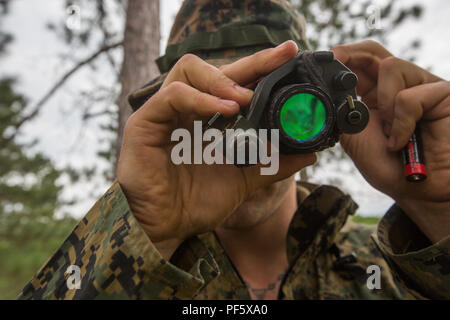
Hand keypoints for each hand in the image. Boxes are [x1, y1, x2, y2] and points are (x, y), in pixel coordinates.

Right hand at [117, 41, 315, 258]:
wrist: (166, 227)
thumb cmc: (197, 202)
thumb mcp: (243, 179)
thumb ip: (272, 164)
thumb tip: (310, 154)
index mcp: (209, 118)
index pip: (235, 83)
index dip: (261, 69)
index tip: (290, 59)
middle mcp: (188, 109)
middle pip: (218, 69)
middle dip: (252, 62)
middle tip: (282, 56)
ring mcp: (166, 112)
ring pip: (189, 70)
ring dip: (223, 80)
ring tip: (247, 98)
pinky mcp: (146, 121)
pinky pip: (172, 95)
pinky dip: (200, 98)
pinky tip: (226, 110)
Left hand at [332, 40, 449, 242]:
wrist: (419, 190)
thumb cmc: (390, 167)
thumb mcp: (354, 139)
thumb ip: (341, 112)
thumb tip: (324, 93)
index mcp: (374, 95)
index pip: (358, 64)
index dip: (340, 57)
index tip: (324, 59)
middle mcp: (396, 86)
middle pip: (374, 51)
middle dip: (352, 54)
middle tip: (337, 60)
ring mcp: (420, 86)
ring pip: (391, 67)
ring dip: (382, 103)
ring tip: (388, 133)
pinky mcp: (442, 93)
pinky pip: (409, 95)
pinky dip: (401, 121)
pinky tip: (402, 140)